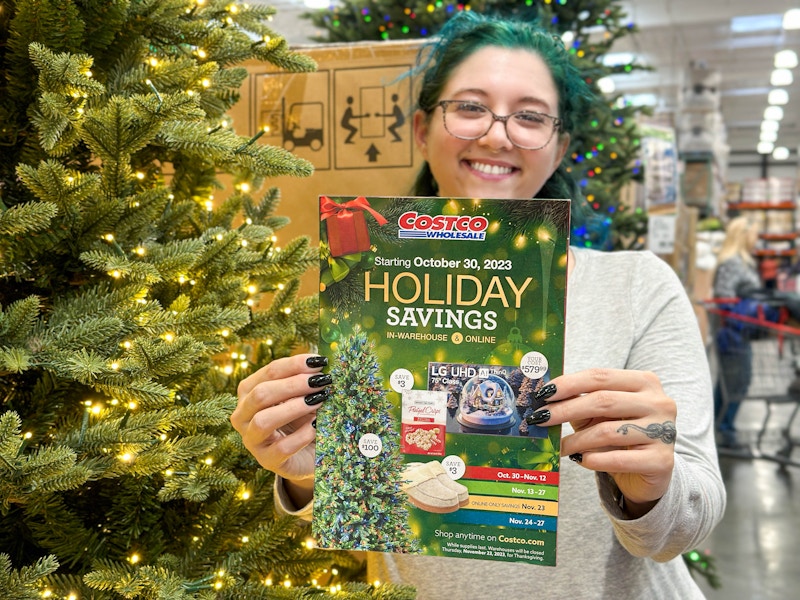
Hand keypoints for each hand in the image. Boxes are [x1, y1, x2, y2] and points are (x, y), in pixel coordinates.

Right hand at [231, 354, 330, 494]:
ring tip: (319, 400)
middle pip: (261, 394)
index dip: (295, 364)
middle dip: (294, 385)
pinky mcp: (267, 461)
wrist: (307, 453)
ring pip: (263, 421)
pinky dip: (302, 435)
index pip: (269, 372)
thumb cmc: (303, 417)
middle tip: (321, 381)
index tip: (320, 362)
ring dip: (294, 408)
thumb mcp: (303, 395)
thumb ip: (306, 379)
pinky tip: (317, 426)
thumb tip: (322, 363)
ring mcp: (252, 440)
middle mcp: (242, 415)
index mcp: (249, 392)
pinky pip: (282, 448)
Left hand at [528, 369, 676, 516]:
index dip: (569, 383)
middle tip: (540, 419)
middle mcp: (660, 402)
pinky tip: (580, 460)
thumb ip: (580, 400)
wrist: (652, 470)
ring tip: (560, 446)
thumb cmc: (622, 434)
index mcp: (645, 382)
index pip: (600, 376)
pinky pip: (618, 459)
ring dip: (576, 440)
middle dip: (565, 410)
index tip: (543, 394)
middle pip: (603, 400)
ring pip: (608, 431)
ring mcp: (665, 432)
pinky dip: (593, 459)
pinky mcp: (662, 461)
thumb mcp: (601, 413)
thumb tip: (543, 395)